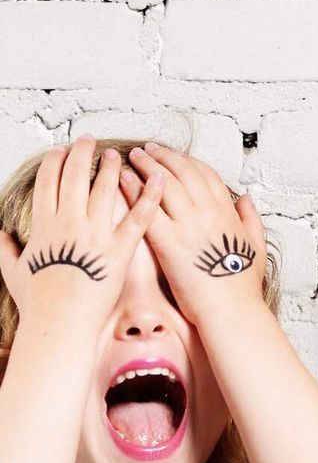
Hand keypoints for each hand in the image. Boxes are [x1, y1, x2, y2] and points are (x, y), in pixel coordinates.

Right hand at [0, 137, 162, 329]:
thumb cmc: (38, 302)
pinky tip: (158, 178)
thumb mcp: (13, 272)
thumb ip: (7, 249)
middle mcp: (69, 222)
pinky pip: (138, 217)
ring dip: (111, 168)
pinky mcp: (119, 249)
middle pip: (75, 176)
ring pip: (104, 189)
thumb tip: (0, 236)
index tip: (60, 151)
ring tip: (117, 155)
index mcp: (44, 225)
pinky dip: (150, 196)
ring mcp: (95, 234)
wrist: (61, 321)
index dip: (55, 162)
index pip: (48, 181)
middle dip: (81, 153)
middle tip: (88, 141)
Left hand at [122, 144, 266, 324]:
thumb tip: (246, 199)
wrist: (231, 310)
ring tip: (132, 157)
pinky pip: (147, 209)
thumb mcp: (256, 246)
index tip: (174, 155)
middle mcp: (207, 213)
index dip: (188, 161)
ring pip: (164, 184)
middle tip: (147, 149)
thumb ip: (251, 219)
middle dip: (163, 156)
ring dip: (147, 166)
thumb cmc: (242, 287)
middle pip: (182, 172)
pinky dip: (134, 190)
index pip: (206, 175)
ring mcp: (188, 226)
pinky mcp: (169, 243)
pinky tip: (123, 180)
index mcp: (227, 213)